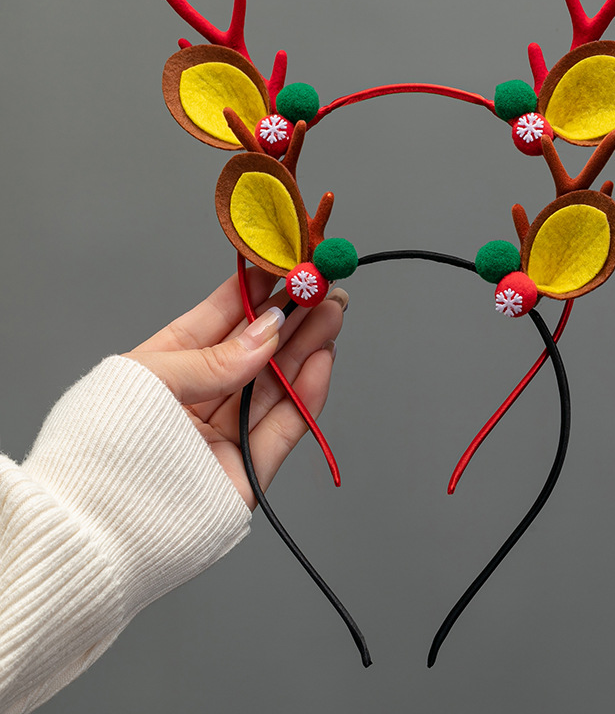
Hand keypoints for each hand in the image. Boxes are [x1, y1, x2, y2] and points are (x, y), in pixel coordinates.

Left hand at [123, 268, 346, 508]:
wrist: (96, 535)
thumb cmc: (101, 449)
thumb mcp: (150, 381)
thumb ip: (215, 359)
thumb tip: (268, 331)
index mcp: (164, 369)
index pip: (216, 320)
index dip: (253, 292)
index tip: (285, 267)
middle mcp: (197, 400)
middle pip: (254, 351)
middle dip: (291, 318)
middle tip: (323, 290)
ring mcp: (223, 435)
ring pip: (275, 384)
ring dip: (307, 349)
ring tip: (333, 315)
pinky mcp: (247, 470)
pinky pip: (284, 427)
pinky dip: (306, 395)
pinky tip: (322, 362)